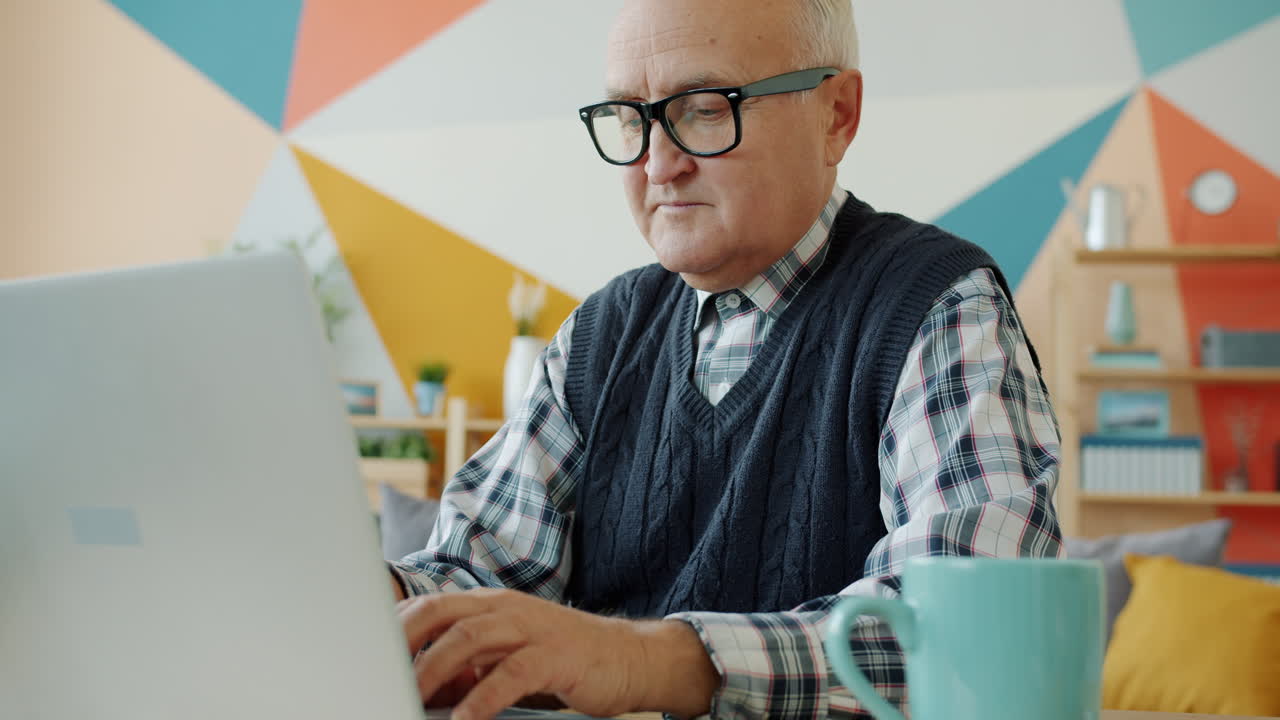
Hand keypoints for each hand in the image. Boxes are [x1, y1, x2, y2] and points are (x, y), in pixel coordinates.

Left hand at [397, 588, 718, 719]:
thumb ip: (468, 666)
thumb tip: (423, 686)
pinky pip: (510, 674)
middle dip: (402, 642)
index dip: (394, 627)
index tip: (365, 653)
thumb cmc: (564, 660)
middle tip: (375, 673)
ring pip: (469, 637)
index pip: (430, 606)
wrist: (629, 658)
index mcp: (490, 605)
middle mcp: (506, 608)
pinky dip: (481, 697)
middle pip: (440, 612)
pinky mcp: (555, 656)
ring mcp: (531, 628)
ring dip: (432, 668)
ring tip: (407, 696)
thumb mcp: (508, 658)